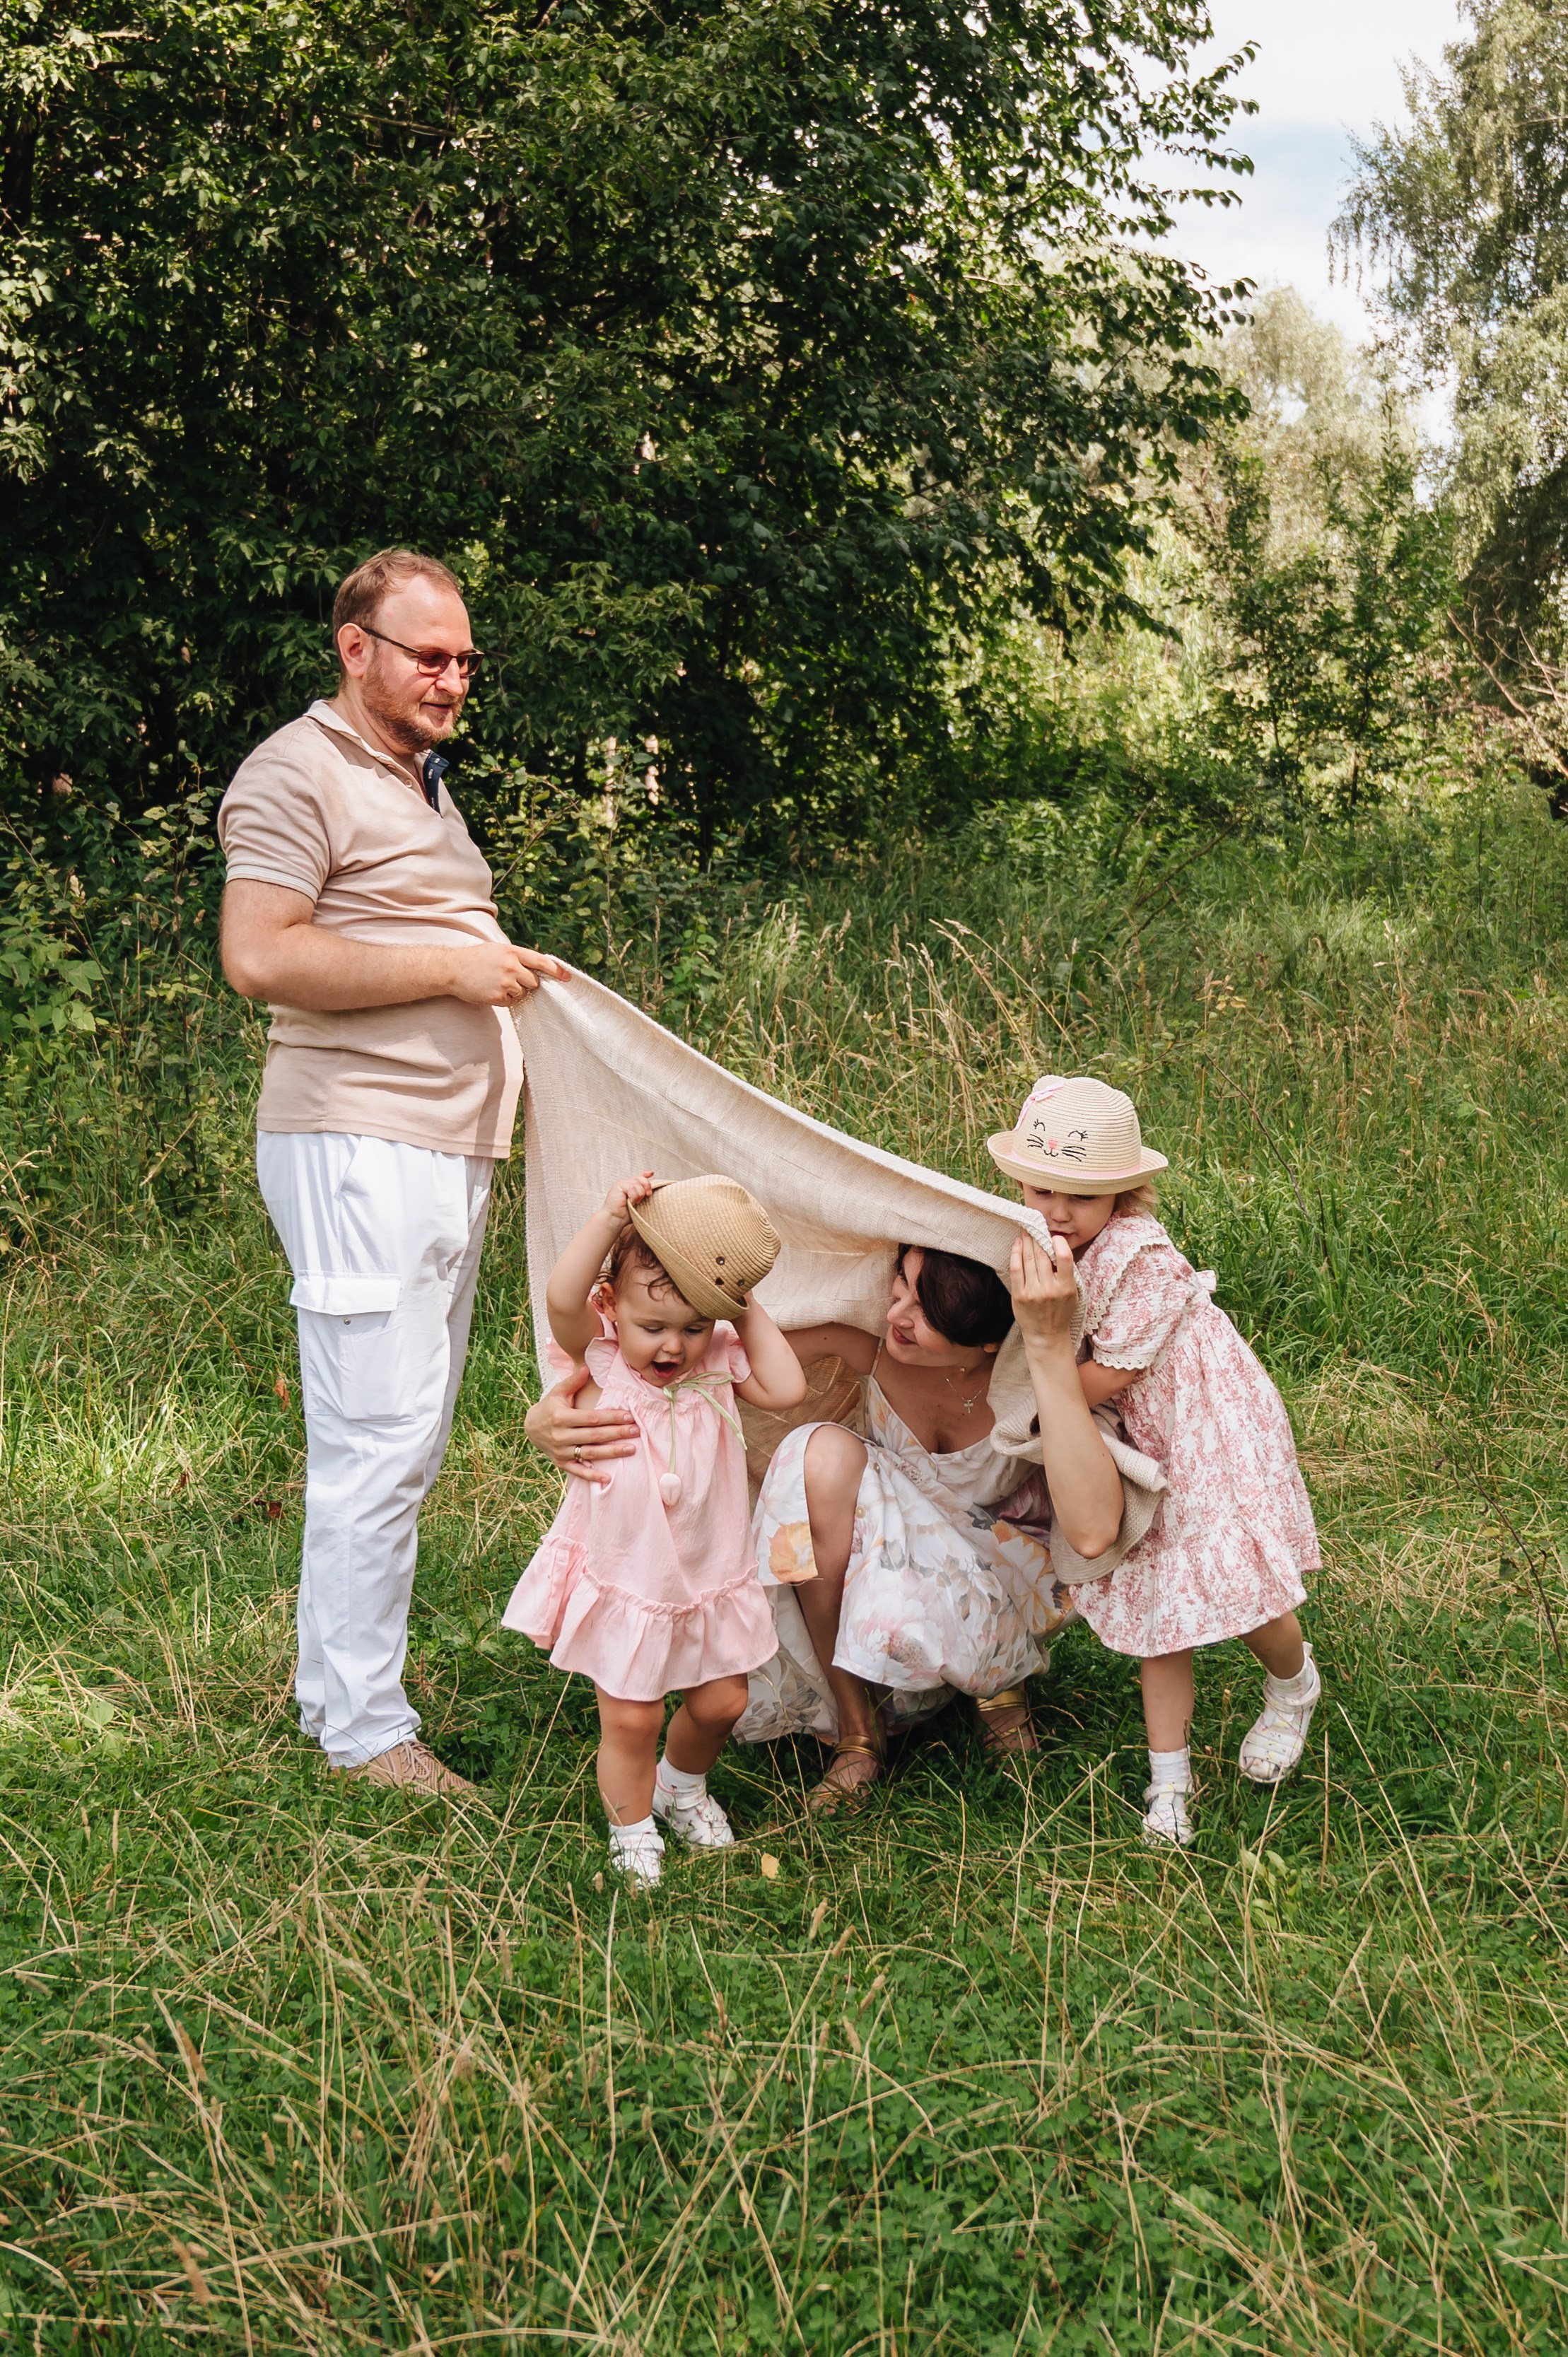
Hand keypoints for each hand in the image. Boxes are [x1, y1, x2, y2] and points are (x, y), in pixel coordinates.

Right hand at [450, 942, 566, 1006]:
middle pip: (534, 982)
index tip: (568, 977)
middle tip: (510, 979)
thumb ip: (517, 957)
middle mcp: (511, 966)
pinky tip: (491, 990)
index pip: (541, 961)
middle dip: (527, 983)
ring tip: (496, 983)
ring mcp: (504, 982)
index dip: (557, 970)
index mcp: (512, 952)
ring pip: (523, 993)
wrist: (452, 969)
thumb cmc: (476, 959)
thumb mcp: (498, 950)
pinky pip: (511, 1002)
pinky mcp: (497, 996)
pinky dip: (504, 999)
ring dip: (514, 991)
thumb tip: (536, 970)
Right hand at [524, 1365, 638, 1484]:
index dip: (611, 1418)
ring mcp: (561, 1451)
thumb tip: (587, 1367)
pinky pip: (578, 1471)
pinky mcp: (561, 1463)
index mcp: (561, 1417)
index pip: (592, 1418)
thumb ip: (573, 1381)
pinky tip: (607, 1479)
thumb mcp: (558, 1392)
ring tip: (631, 1449)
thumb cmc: (550, 1406)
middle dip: (617, 1434)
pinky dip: (592, 1476)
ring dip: (612, 1453)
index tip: (629, 1417)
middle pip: (594, 1436)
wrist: (531, 1427)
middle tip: (636, 1431)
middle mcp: (561, 1436)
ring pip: (590, 1453)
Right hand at [602, 1171, 655, 1225]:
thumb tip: (650, 1192)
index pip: (639, 1177)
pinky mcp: (619, 1185)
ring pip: (637, 1184)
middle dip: (647, 1186)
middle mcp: (626, 1183)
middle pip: (641, 1179)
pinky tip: (630, 1202)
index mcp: (631, 1187)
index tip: (652, 1173)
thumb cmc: (625, 1214)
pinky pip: (632, 1187)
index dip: (646, 1174)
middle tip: (647, 1195)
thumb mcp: (637, 1204)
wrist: (614, 1219)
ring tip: (635, 1202)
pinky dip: (634, 1196)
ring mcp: (622, 1184)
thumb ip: (642, 1196)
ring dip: (639, 1195)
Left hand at [1008, 1228, 1077, 1343]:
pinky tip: (1017, 1244)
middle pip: (1042, 1255)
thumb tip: (1057, 1247)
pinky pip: (1016, 1269)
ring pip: (1028, 1259)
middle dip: (1037, 1237)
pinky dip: (1016, 1254)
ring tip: (1025, 1232)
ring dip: (1026, 1242)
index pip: (1065, 1258)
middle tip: (1034, 1226)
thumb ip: (1067, 1273)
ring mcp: (1033, 1292)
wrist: (1046, 1335)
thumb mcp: (1072, 1293)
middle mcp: (1049, 1289)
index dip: (1058, 1243)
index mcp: (1066, 1287)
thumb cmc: (1061, 1312)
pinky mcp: (1019, 1295)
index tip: (1054, 1236)